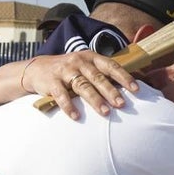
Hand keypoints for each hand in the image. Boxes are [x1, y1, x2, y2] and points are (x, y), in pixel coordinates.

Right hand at [20, 52, 138, 119]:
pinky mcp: (51, 81)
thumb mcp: (85, 66)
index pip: (111, 66)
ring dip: (94, 100)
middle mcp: (79, 61)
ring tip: (105, 112)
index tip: (136, 89)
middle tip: (122, 104)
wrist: (37, 69)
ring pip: (82, 86)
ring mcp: (64, 70)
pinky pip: (61, 95)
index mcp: (91, 57)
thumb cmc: (69, 71)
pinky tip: (76, 117)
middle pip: (98, 77)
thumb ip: (102, 74)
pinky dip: (69, 106)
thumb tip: (128, 89)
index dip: (124, 77)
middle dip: (111, 91)